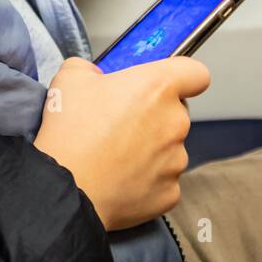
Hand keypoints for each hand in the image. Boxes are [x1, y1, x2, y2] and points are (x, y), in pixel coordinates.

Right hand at [33, 55, 209, 230]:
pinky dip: (145, 180)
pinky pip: (162, 180)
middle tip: (120, 123)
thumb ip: (90, 68)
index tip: (164, 84)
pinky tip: (119, 178)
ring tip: (114, 155)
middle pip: (176, 113)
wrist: (65, 187)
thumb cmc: (70, 133)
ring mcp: (176, 160)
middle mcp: (175, 122)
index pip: (196, 74)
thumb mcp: (70, 79)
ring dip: (149, 149)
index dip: (182, 77)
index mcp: (158, 87)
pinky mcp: (170, 192)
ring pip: (169, 148)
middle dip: (154, 116)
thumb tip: (94, 75)